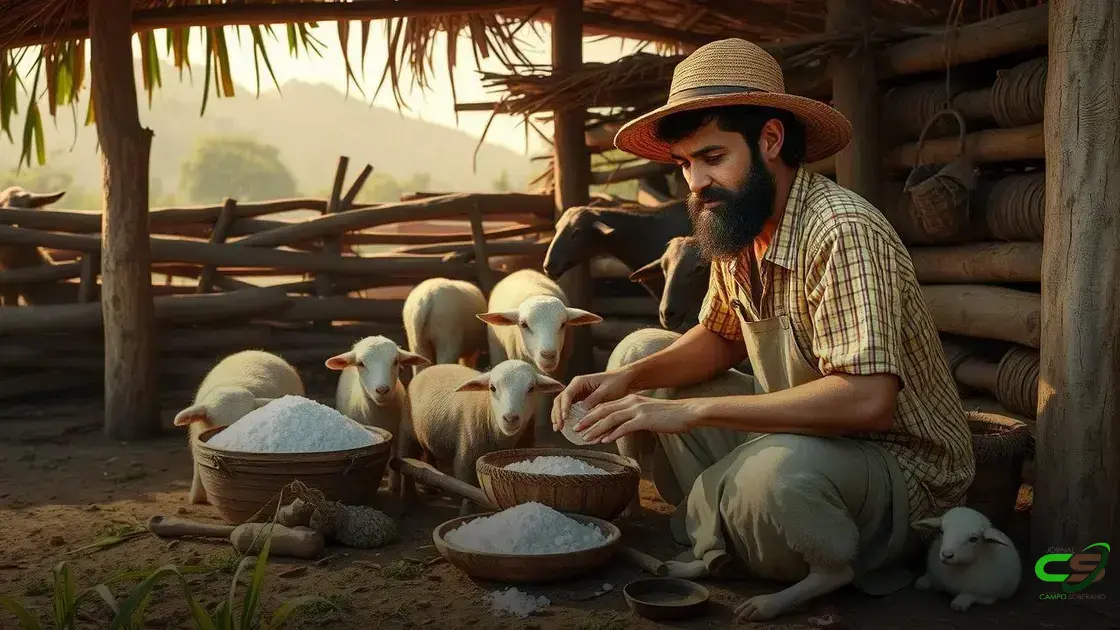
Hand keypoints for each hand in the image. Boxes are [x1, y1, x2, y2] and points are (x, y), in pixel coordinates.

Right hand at [551, 368, 634, 431]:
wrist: (623, 379)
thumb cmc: (617, 382)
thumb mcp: (607, 390)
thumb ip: (594, 398)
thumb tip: (583, 408)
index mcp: (580, 381)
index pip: (567, 394)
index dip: (564, 407)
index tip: (564, 418)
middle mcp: (575, 386)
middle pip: (560, 399)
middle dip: (557, 413)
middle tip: (559, 427)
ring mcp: (576, 393)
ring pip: (561, 404)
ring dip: (558, 416)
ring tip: (558, 428)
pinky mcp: (580, 399)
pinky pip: (568, 408)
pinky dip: (564, 416)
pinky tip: (564, 425)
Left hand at [574, 394, 699, 443]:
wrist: (686, 412)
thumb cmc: (668, 416)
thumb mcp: (646, 414)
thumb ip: (632, 419)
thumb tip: (619, 429)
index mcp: (630, 399)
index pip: (606, 406)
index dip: (591, 415)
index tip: (581, 424)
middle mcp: (631, 402)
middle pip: (604, 410)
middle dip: (588, 421)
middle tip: (576, 430)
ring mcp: (637, 410)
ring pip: (611, 419)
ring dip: (596, 429)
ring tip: (586, 438)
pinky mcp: (644, 419)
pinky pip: (624, 427)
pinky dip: (613, 434)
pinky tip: (604, 441)